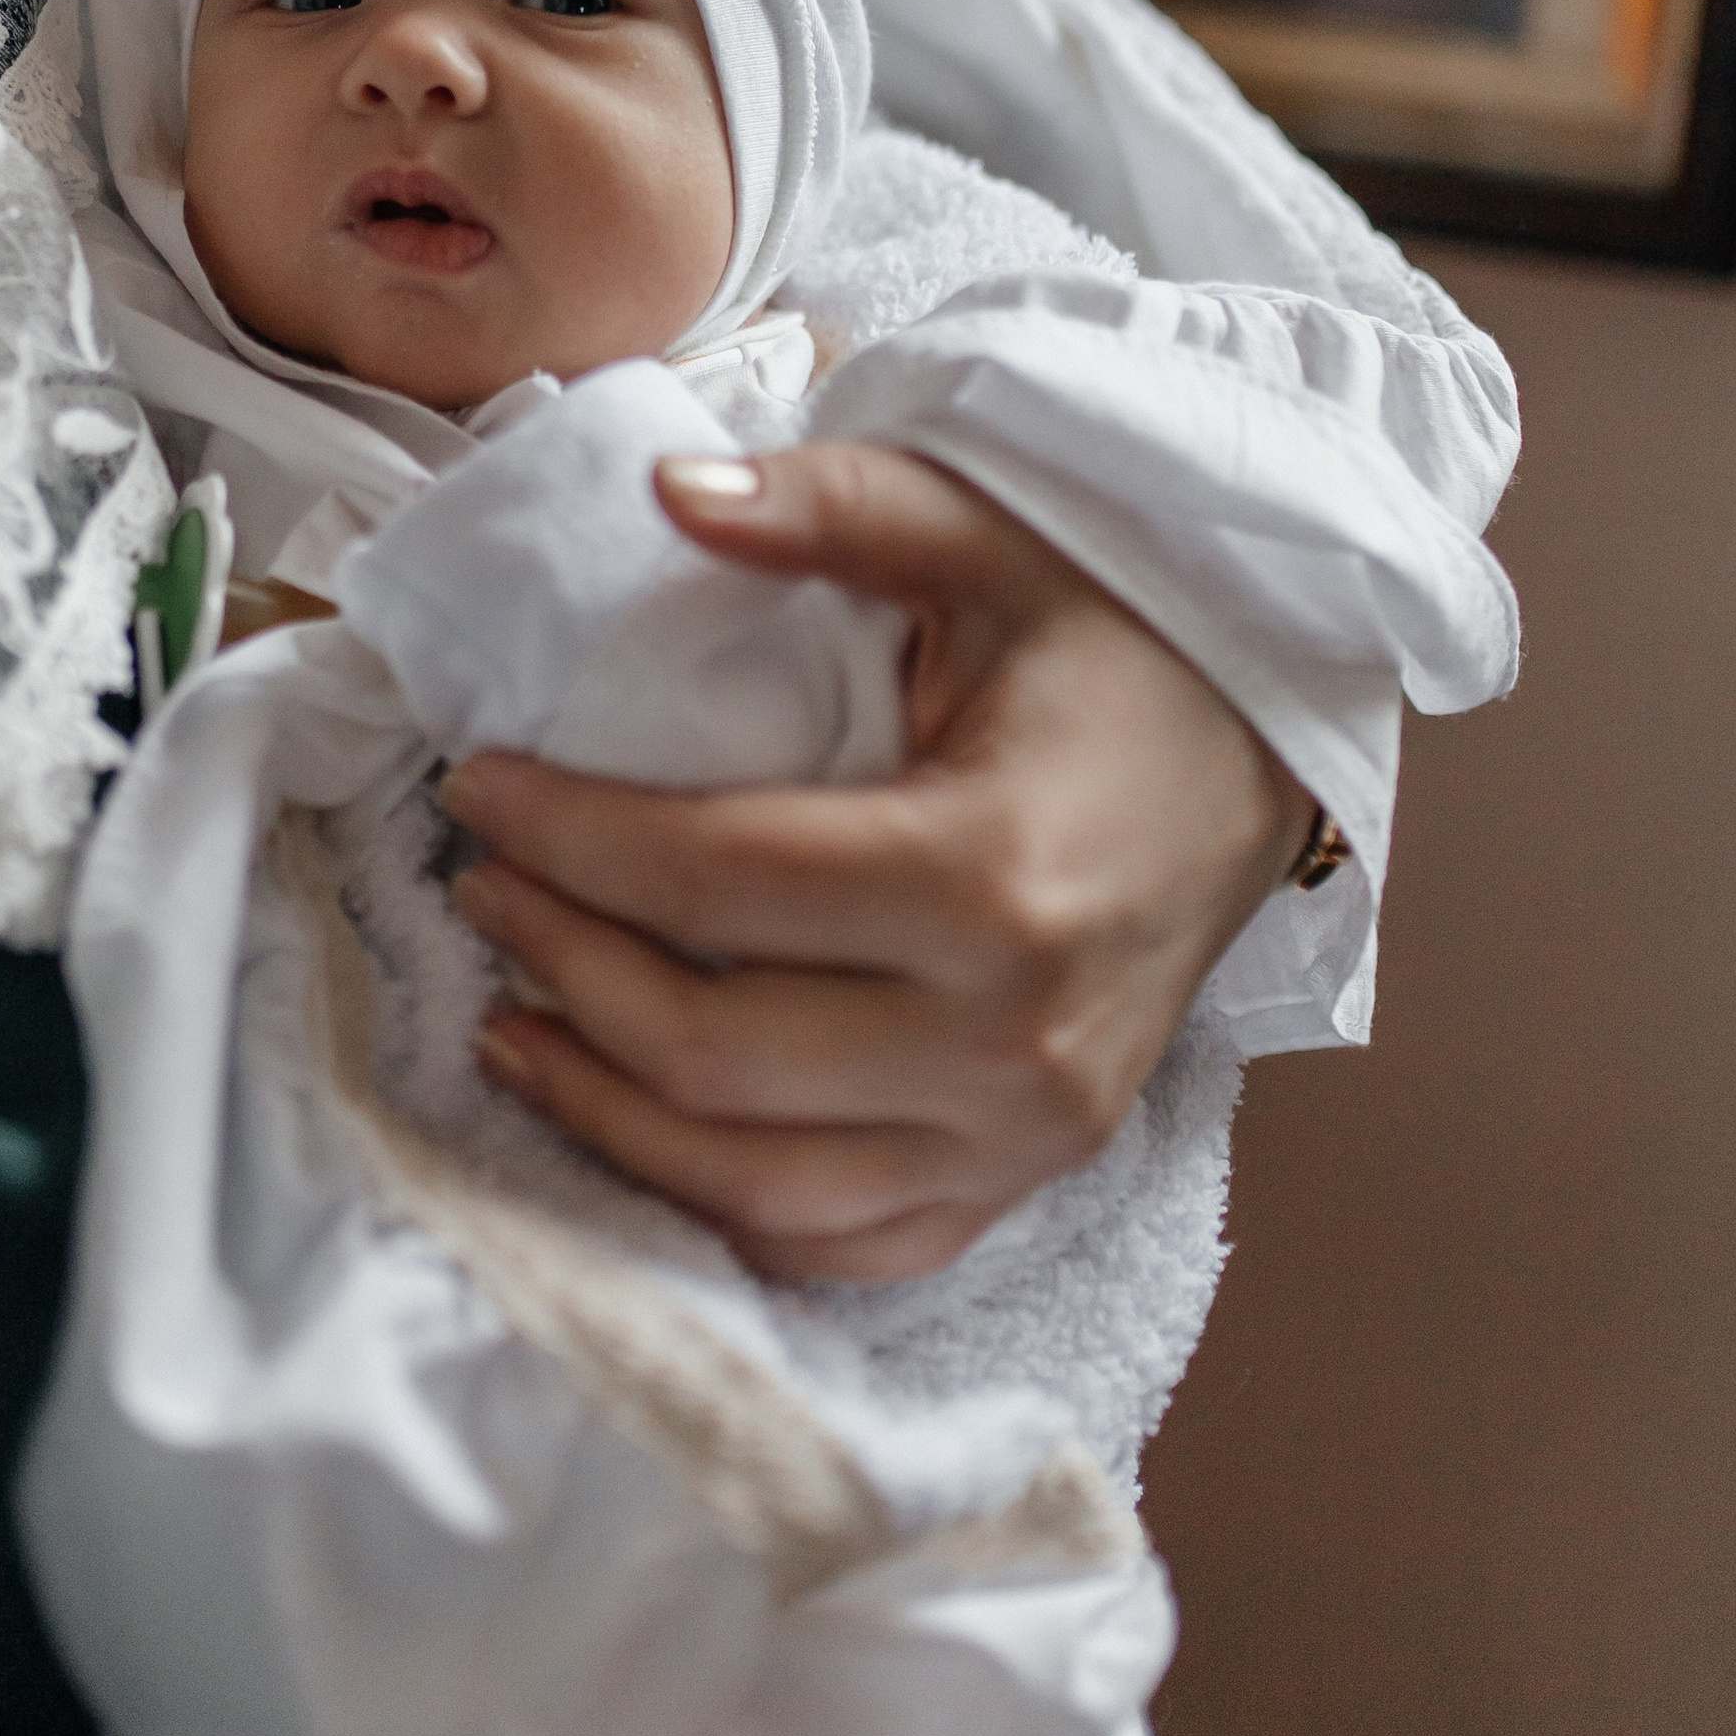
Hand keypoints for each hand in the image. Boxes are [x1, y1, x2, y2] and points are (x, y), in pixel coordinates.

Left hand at [445, 443, 1312, 1283]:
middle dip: (563, 962)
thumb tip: (665, 489)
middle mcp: (1011, 1036)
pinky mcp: (1023, 1181)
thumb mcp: (986, 539)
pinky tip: (629, 1122)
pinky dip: (713, 1203)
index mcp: (994, 874)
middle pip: (710, 1048)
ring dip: (602, 1108)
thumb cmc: (1114, 647)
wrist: (1258, 764)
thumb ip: (829, 505)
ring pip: (752, 1179)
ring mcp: (1023, 1134)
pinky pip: (840, 1246)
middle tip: (483, 884)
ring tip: (510, 1015)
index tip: (478, 784)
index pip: (715, 881)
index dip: (568, 837)